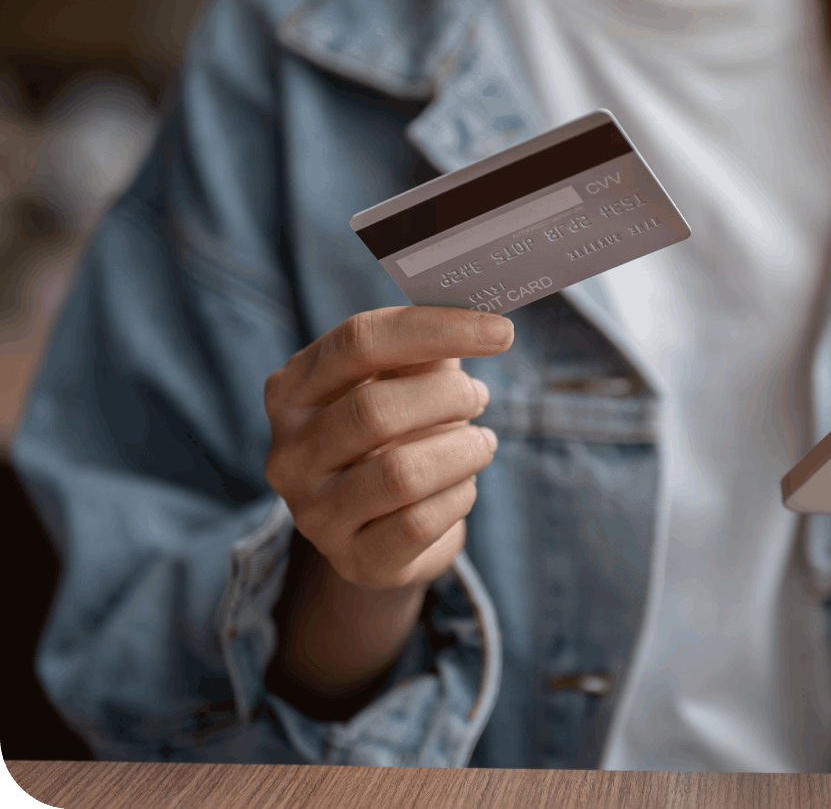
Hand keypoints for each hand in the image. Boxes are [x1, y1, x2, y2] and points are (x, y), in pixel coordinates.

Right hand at [264, 306, 513, 591]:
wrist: (378, 529)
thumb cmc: (396, 434)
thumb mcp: (402, 383)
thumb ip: (428, 348)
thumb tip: (483, 312)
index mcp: (292, 390)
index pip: (360, 341)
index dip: (436, 329)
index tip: (501, 331)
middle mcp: (288, 452)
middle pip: (376, 409)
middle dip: (448, 398)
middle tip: (481, 396)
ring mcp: (313, 512)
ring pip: (400, 473)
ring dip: (462, 450)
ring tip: (482, 442)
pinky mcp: (353, 560)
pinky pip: (418, 524)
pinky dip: (459, 497)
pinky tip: (464, 485)